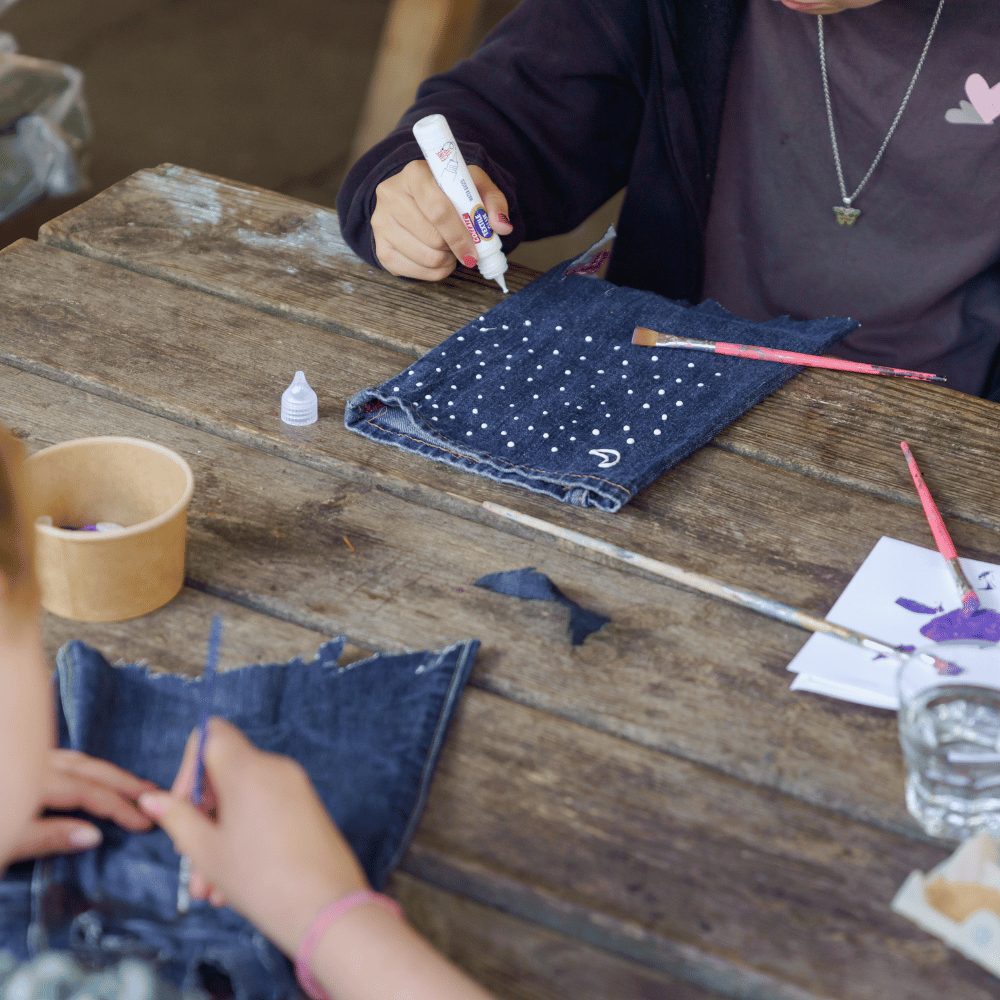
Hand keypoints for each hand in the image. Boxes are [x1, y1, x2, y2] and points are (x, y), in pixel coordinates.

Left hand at [8, 750, 156, 860]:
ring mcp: (27, 762)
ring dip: (106, 773)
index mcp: (36, 781)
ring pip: (76, 761)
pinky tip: (89, 775)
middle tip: (153, 792)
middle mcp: (35, 764)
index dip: (119, 807)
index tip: (144, 822)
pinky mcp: (18, 766)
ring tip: (130, 783)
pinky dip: (85, 768)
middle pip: (89, 770)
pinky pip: (62, 761)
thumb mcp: (7, 844)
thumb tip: (94, 836)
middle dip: (123, 782)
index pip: (89, 792)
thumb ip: (48, 837)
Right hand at [139, 719, 368, 957]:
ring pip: (243, 801)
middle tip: (191, 864)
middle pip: (224, 775)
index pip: (210, 734)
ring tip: (210, 890)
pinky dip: (246, 837)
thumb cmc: (261, 880)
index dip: (189, 766)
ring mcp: (296, 786)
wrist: (327, 909)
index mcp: (248, 768)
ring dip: (220, 839)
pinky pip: (266, 810)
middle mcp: (275, 768)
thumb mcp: (206, 851)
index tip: (183, 807)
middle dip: (202, 818)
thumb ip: (176, 818)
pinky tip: (233, 884)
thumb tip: (152, 800)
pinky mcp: (308, 807)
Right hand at [372, 160, 513, 280]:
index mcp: (414, 174)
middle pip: (433, 238)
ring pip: (426, 257)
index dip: (460, 235)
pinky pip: (415, 272)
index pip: (438, 210)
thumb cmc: (448, 191)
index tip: (474, 251)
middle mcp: (390, 195)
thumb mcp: (473, 185)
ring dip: (446, 261)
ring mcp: (381, 223)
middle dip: (455, 248)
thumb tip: (502, 226)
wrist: (416, 198)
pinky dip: (434, 271)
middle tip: (463, 247)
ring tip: (449, 249)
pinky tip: (437, 257)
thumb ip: (493, 202)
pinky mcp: (380, 248)